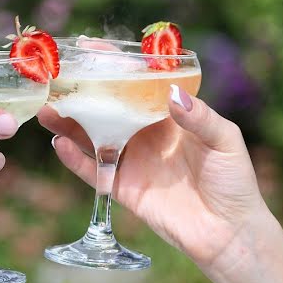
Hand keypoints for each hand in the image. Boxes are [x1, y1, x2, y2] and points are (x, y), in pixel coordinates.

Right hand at [39, 88, 282, 282]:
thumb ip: (199, 117)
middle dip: (83, 94)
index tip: (94, 50)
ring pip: (94, 138)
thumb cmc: (236, 182)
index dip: (116, 69)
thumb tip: (172, 94)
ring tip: (47, 108)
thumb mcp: (225, 141)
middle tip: (58, 78)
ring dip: (69, 124)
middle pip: (108, 110)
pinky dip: (75, 159)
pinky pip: (94, 172)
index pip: (137, 87)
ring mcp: (133, 162)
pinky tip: (58, 144)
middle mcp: (146, 136)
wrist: (230, 232)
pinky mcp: (125, 189)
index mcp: (169, 117)